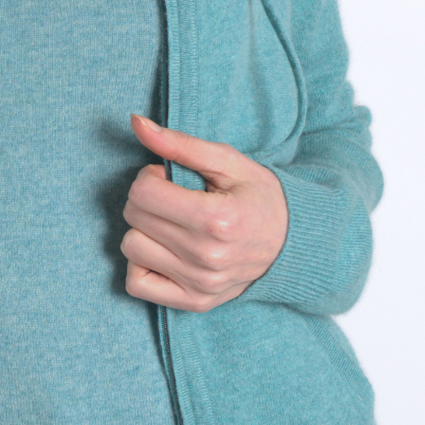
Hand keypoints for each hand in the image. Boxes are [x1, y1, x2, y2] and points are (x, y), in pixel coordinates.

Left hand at [121, 115, 288, 310]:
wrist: (292, 243)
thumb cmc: (259, 197)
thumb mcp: (227, 161)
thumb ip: (180, 144)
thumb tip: (136, 122)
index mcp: (216, 219)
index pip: (143, 193)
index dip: (150, 178)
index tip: (170, 179)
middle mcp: (206, 256)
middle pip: (134, 218)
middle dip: (146, 200)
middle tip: (173, 198)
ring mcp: (200, 283)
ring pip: (131, 249)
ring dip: (143, 230)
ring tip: (171, 224)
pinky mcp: (194, 302)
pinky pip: (137, 284)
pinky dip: (141, 264)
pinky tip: (163, 250)